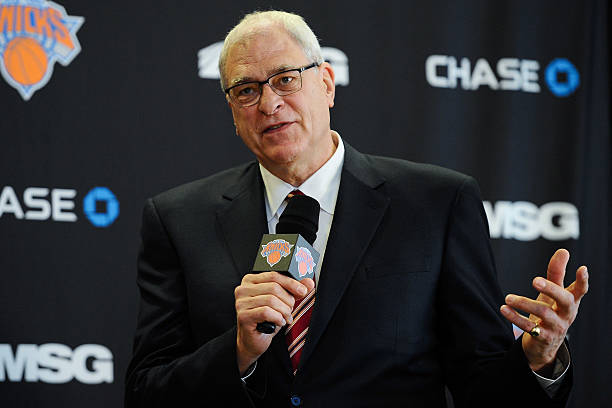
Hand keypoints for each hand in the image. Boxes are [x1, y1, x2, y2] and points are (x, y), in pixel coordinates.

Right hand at [234, 272, 314, 374]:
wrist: (253, 340)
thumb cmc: (266, 319)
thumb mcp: (282, 302)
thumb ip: (294, 290)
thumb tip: (309, 282)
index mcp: (251, 280)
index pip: (274, 275)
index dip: (291, 283)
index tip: (303, 291)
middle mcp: (243, 289)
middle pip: (274, 287)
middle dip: (288, 300)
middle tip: (290, 310)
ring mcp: (241, 302)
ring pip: (271, 300)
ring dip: (284, 311)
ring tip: (286, 318)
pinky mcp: (243, 316)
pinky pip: (266, 312)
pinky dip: (277, 318)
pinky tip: (279, 322)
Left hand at [500, 248, 587, 371]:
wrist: (544, 345)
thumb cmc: (550, 312)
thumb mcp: (553, 294)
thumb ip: (556, 273)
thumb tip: (564, 251)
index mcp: (570, 302)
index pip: (580, 291)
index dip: (583, 281)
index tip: (582, 268)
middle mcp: (566, 314)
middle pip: (564, 300)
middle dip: (551, 289)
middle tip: (534, 280)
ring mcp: (556, 327)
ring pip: (543, 313)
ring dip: (524, 303)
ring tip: (508, 297)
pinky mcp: (543, 338)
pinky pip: (529, 327)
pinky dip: (515, 318)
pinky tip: (504, 308)